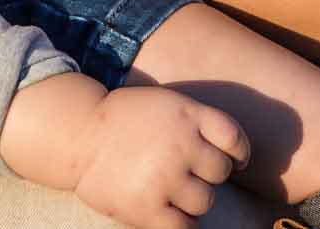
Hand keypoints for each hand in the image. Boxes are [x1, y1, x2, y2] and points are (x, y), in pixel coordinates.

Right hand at [75, 86, 250, 228]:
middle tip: (189, 173)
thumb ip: (199, 122)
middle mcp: (180, 145)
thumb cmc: (126, 120)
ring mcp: (164, 178)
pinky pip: (183, 227)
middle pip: (221, 172)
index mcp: (187, 115)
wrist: (79, 135)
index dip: (241, 153)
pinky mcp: (146, 208)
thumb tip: (238, 158)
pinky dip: (184, 224)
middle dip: (209, 175)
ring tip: (175, 191)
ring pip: (205, 201)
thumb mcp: (166, 103)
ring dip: (195, 200)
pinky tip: (173, 214)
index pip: (235, 138)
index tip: (236, 160)